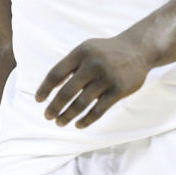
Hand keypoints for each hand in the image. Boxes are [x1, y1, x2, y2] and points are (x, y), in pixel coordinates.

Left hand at [34, 33, 152, 128]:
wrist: (137, 50)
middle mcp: (92, 64)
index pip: (56, 73)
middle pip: (67, 91)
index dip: (45, 88)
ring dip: (68, 116)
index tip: (38, 100)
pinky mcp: (118, 90)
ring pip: (81, 103)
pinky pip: (99, 110)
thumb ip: (70, 65)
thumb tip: (49, 88)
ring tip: (60, 122)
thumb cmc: (105, 52)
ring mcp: (106, 77)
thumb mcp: (86, 49)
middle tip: (47, 116)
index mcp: (81, 52)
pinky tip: (78, 125)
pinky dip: (86, 120)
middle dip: (54, 107)